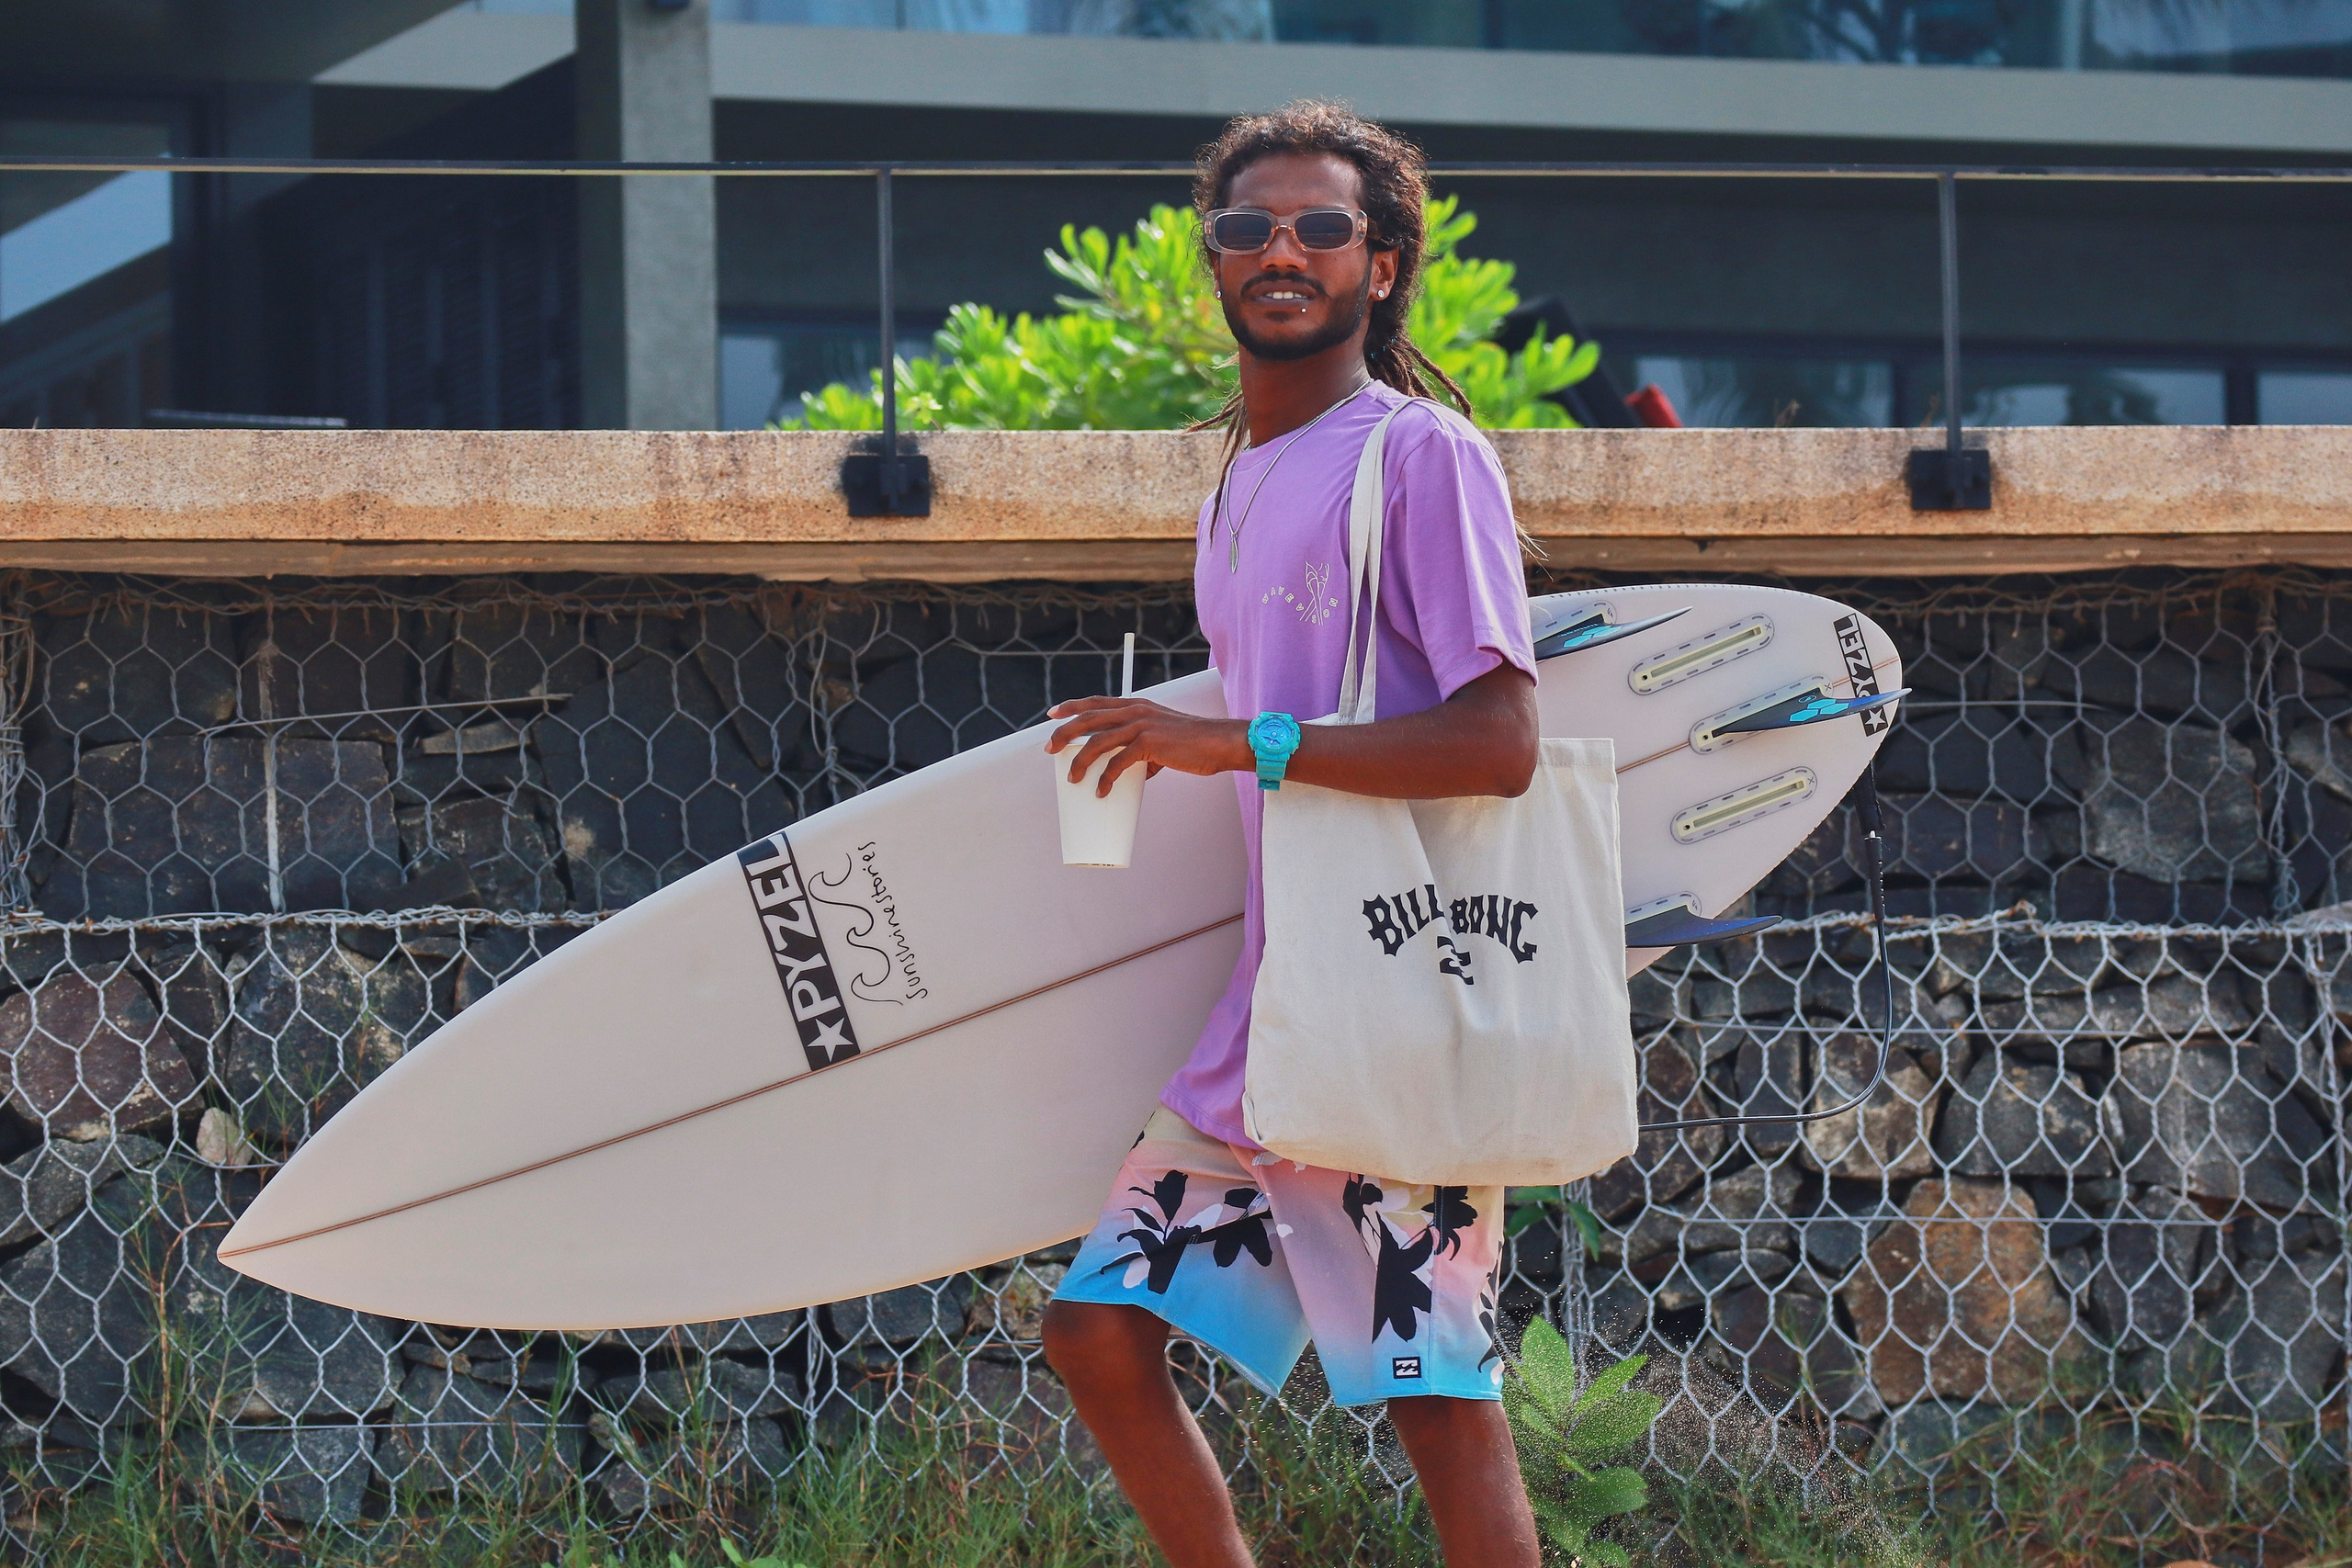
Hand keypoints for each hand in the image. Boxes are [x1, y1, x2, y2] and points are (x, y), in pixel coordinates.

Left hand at [1046, 697, 1251, 795]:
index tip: (1052, 714)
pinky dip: (1106, 779)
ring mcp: (1141, 725)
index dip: (1071, 707)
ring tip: (1073, 778)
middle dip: (1064, 734)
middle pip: (1088, 719)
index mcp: (1136, 705)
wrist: (1217, 743)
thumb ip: (1145, 750)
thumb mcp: (1163, 737)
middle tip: (1049, 749)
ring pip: (1098, 741)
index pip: (1096, 702)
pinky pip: (1118, 763)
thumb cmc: (1193, 743)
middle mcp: (1135, 710)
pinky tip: (1102, 791)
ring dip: (1080, 761)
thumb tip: (1135, 771)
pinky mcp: (1149, 744)